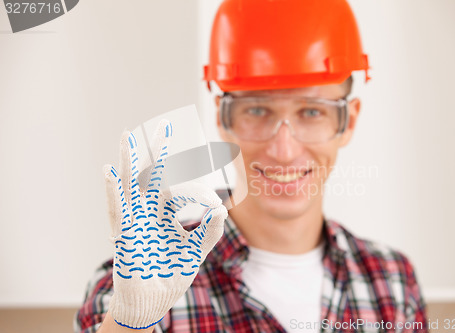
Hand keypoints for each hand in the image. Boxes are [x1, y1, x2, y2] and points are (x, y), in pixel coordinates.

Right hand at [103, 119, 226, 328]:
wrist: (154, 301)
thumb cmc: (172, 273)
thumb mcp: (197, 250)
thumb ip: (210, 231)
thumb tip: (223, 208)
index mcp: (168, 213)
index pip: (181, 187)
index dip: (197, 185)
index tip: (213, 199)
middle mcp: (151, 211)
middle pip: (153, 174)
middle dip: (158, 150)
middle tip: (164, 125)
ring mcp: (135, 220)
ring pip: (130, 184)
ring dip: (128, 160)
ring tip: (126, 135)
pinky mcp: (123, 234)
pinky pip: (115, 209)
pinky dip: (112, 191)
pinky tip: (109, 172)